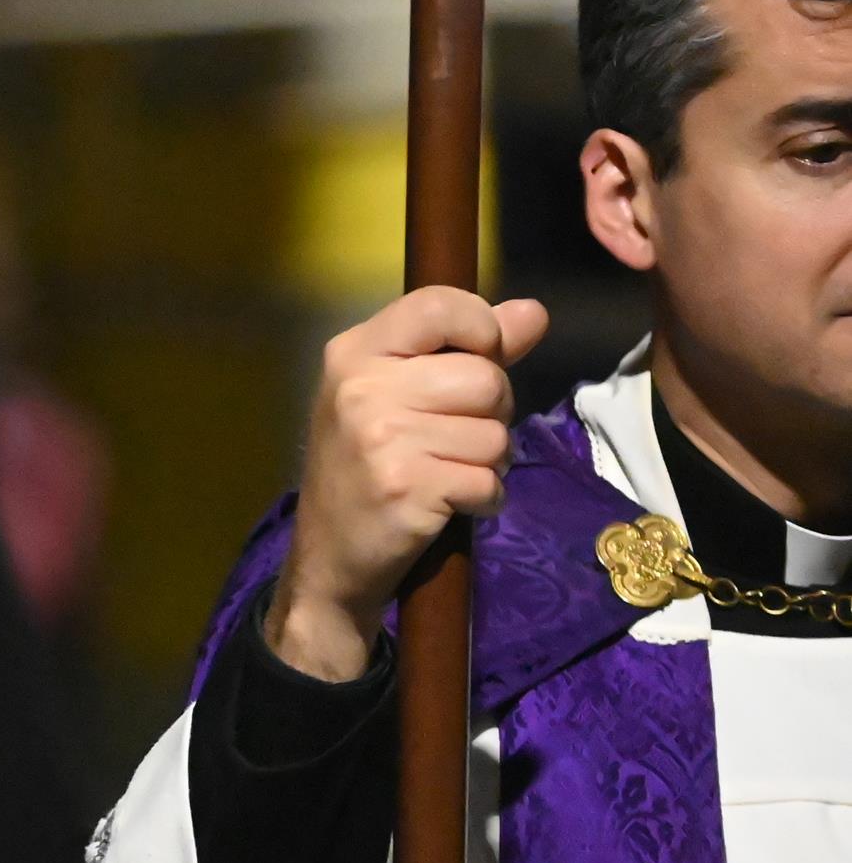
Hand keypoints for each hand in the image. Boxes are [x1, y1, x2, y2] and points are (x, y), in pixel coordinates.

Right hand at [267, 286, 549, 680]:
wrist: (328, 558)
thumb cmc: (366, 467)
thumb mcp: (400, 395)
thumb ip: (469, 350)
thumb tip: (533, 313)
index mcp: (354, 353)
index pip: (440, 304)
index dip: (481, 329)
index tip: (474, 360)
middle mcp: (361, 388)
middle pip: (486, 378)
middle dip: (491, 414)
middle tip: (452, 439)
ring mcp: (380, 439)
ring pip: (495, 435)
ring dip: (488, 463)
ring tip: (446, 473)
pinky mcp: (405, 488)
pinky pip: (489, 481)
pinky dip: (483, 499)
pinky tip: (447, 504)